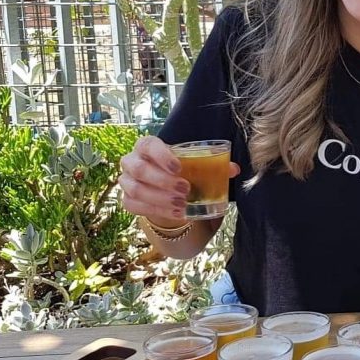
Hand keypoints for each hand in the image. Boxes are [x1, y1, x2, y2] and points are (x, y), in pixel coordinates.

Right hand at [119, 136, 240, 222]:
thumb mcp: (193, 163)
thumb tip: (233, 169)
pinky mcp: (126, 199)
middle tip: (185, 190)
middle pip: (140, 170)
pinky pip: (134, 206)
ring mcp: (126, 181)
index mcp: (146, 146)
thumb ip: (212, 164)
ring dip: (160, 199)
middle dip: (163, 181)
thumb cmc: (179, 168)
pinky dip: (157, 211)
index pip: (148, 145)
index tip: (179, 167)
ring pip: (136, 190)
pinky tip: (176, 214)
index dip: (161, 156)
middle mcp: (131, 161)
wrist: (163, 184)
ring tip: (182, 205)